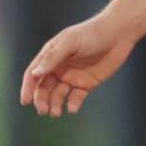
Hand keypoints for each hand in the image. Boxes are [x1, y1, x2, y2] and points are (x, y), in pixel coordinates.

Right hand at [20, 17, 134, 116]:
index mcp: (51, 56)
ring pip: (58, 95)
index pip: (34, 74)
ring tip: (56, 112)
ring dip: (55, 104)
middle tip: (43, 110)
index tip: (25, 101)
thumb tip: (35, 74)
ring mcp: (73, 76)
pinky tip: (72, 108)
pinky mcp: (88, 83)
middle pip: (44, 88)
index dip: (28, 88)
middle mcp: (60, 67)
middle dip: (42, 100)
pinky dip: (73, 104)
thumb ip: (53, 58)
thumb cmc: (92, 33)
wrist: (119, 33)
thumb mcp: (71, 42)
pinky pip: (76, 97)